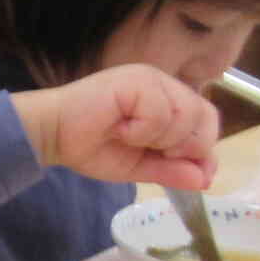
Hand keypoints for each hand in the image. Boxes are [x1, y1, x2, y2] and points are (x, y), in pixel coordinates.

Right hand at [13, 65, 219, 190]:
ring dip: (159, 138)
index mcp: (167, 100)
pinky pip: (161, 112)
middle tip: (156, 151)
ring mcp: (151, 80)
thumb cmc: (90, 146)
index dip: (204, 148)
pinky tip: (119, 128)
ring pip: (186, 114)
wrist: (53, 134)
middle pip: (204, 115)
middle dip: (186, 145)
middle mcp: (163, 84)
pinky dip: (142, 130)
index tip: (194, 173)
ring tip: (129, 136)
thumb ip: (171, 171)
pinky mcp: (137, 80)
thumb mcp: (138, 166)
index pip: (206, 119)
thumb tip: (205, 180)